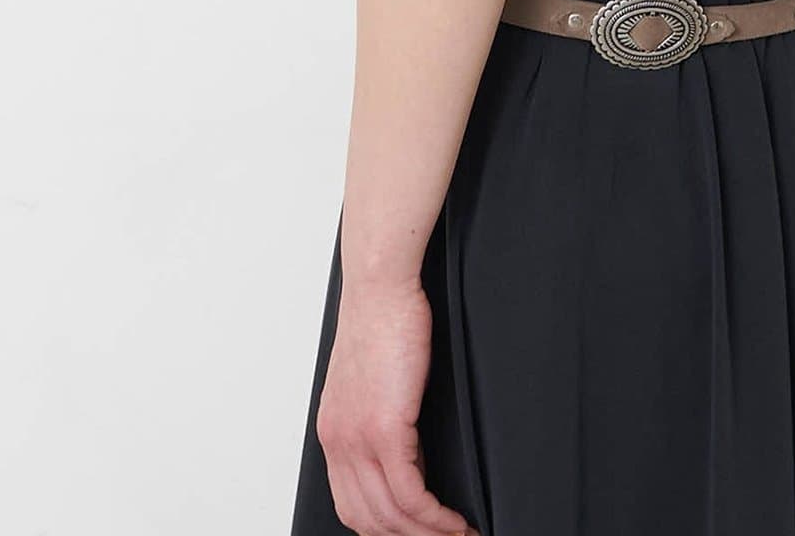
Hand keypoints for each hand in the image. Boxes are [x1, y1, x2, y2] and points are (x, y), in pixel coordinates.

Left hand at [315, 274, 478, 535]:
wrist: (380, 284)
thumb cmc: (384, 317)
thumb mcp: (373, 377)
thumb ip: (381, 415)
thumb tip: (409, 444)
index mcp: (334, 432)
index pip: (352, 505)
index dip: (387, 528)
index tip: (420, 530)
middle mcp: (338, 441)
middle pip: (369, 520)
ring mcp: (357, 438)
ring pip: (390, 516)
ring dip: (428, 534)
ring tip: (460, 534)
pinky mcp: (384, 428)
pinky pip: (410, 494)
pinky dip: (435, 517)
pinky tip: (456, 520)